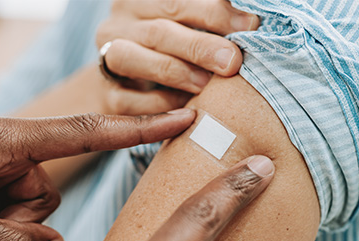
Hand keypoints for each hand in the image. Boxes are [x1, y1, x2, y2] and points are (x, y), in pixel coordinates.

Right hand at [95, 0, 258, 114]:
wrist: (133, 85)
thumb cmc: (175, 49)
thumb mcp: (189, 27)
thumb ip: (212, 20)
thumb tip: (253, 21)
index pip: (176, 0)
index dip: (214, 12)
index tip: (251, 25)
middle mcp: (115, 25)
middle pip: (158, 31)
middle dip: (199, 46)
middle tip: (233, 61)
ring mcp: (105, 59)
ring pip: (130, 59)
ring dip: (174, 72)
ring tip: (207, 84)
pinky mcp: (106, 95)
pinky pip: (128, 100)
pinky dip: (159, 106)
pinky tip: (188, 111)